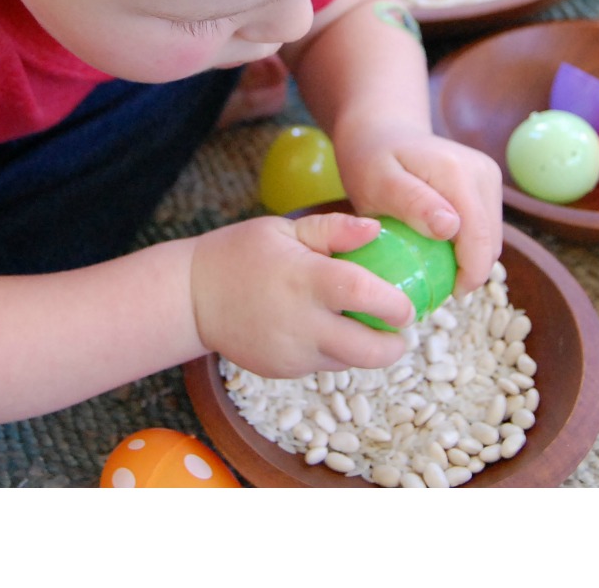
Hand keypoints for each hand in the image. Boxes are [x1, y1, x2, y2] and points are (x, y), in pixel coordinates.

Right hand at [187, 214, 416, 379]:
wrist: (192, 295)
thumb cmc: (240, 253)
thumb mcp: (283, 230)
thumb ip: (332, 230)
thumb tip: (376, 228)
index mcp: (303, 278)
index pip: (363, 294)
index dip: (394, 303)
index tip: (406, 304)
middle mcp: (301, 321)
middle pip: (369, 350)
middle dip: (394, 345)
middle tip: (397, 328)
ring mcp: (292, 351)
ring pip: (349, 362)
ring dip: (363, 348)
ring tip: (356, 322)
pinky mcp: (284, 370)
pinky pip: (323, 365)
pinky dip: (331, 351)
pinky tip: (316, 328)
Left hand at [332, 118, 505, 296]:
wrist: (379, 129)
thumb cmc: (368, 158)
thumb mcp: (375, 182)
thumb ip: (411, 203)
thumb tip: (451, 228)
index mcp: (456, 171)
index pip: (479, 239)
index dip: (468, 275)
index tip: (445, 294)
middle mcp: (481, 171)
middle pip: (490, 241)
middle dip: (469, 269)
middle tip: (433, 281)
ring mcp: (487, 175)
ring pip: (491, 237)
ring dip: (470, 256)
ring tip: (434, 262)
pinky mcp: (487, 181)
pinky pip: (486, 226)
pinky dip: (468, 242)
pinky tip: (440, 245)